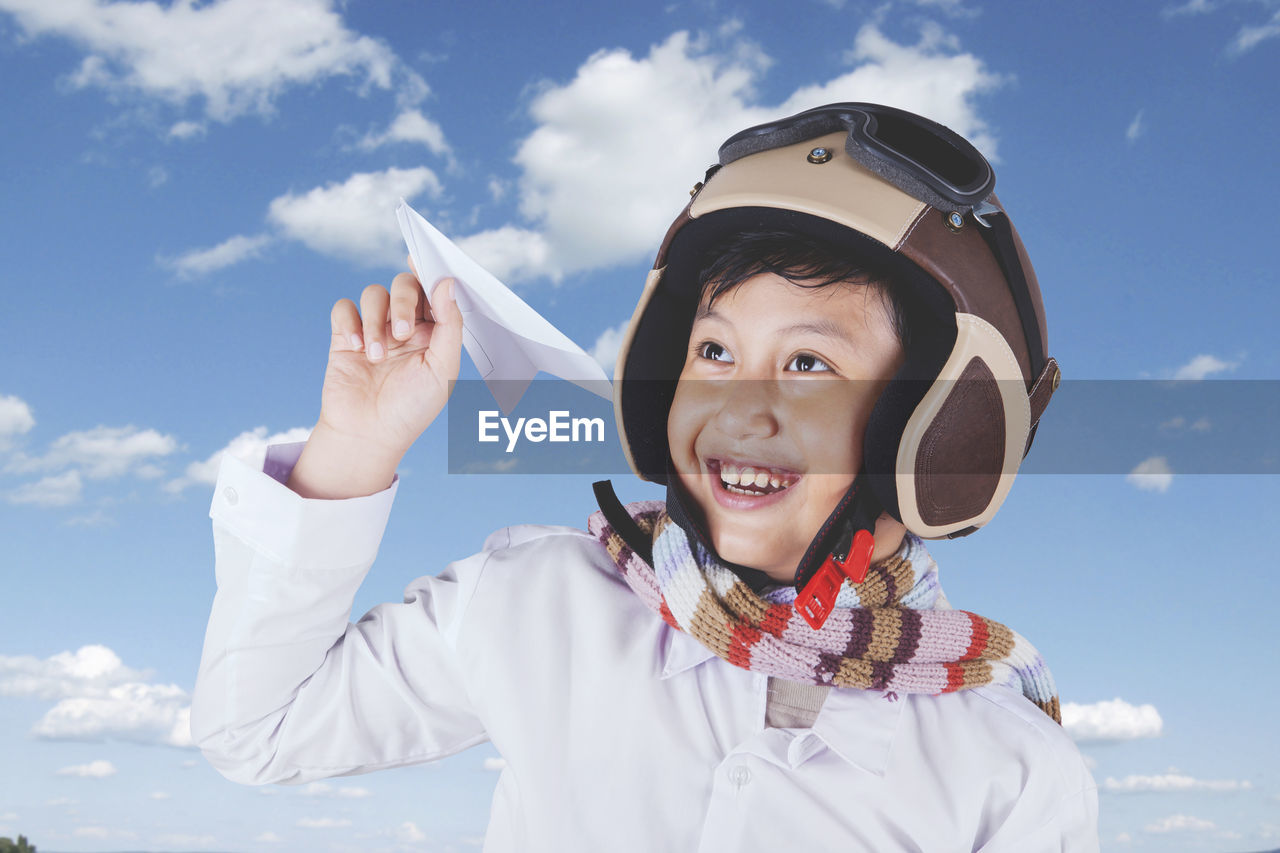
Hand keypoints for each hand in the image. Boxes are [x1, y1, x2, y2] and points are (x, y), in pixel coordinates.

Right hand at [316, 268, 463, 458]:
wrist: (369, 435)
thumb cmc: (412, 408)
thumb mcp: (443, 369)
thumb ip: (449, 324)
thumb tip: (447, 282)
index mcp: (434, 331)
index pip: (434, 291)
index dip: (430, 271)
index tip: (421, 257)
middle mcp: (405, 326)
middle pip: (404, 285)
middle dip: (404, 302)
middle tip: (404, 333)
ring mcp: (374, 329)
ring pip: (374, 293)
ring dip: (376, 321)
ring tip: (377, 356)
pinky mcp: (345, 337)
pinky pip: (344, 309)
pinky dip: (350, 323)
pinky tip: (356, 348)